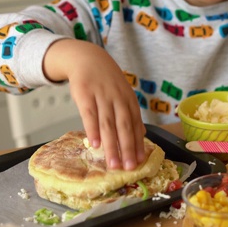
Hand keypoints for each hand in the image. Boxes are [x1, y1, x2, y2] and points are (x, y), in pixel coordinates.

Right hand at [43, 39, 145, 169]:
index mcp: (129, 100)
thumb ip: (131, 115)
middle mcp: (118, 99)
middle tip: (129, 168)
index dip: (139, 144)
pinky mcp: (85, 94)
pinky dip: (93, 130)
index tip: (141, 162)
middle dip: (128, 149)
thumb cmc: (106, 81)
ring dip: (112, 146)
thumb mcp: (123, 94)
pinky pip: (89, 115)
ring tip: (113, 164)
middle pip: (124, 127)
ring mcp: (102, 96)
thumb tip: (142, 136)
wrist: (87, 58)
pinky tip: (95, 144)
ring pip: (108, 124)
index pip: (136, 125)